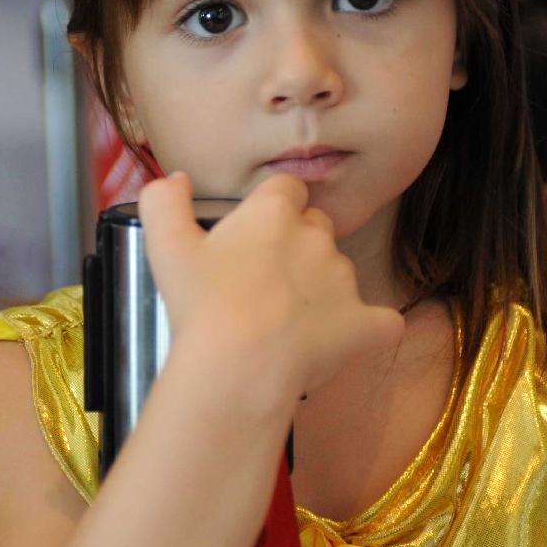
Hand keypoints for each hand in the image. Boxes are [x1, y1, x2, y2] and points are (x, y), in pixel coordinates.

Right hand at [138, 172, 403, 406]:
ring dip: (323, 289)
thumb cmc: (201, 304)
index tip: (254, 235)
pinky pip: (382, 322)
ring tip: (289, 323)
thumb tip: (176, 179)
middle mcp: (318, 235)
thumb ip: (164, 202)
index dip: (273, 208)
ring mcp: (346, 279)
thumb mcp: (166, 247)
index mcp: (275, 211)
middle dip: (298, 247)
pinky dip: (369, 330)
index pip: (287, 188)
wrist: (238, 366)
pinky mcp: (365, 323)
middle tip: (265, 282)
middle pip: (316, 227)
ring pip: (341, 273)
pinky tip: (347, 342)